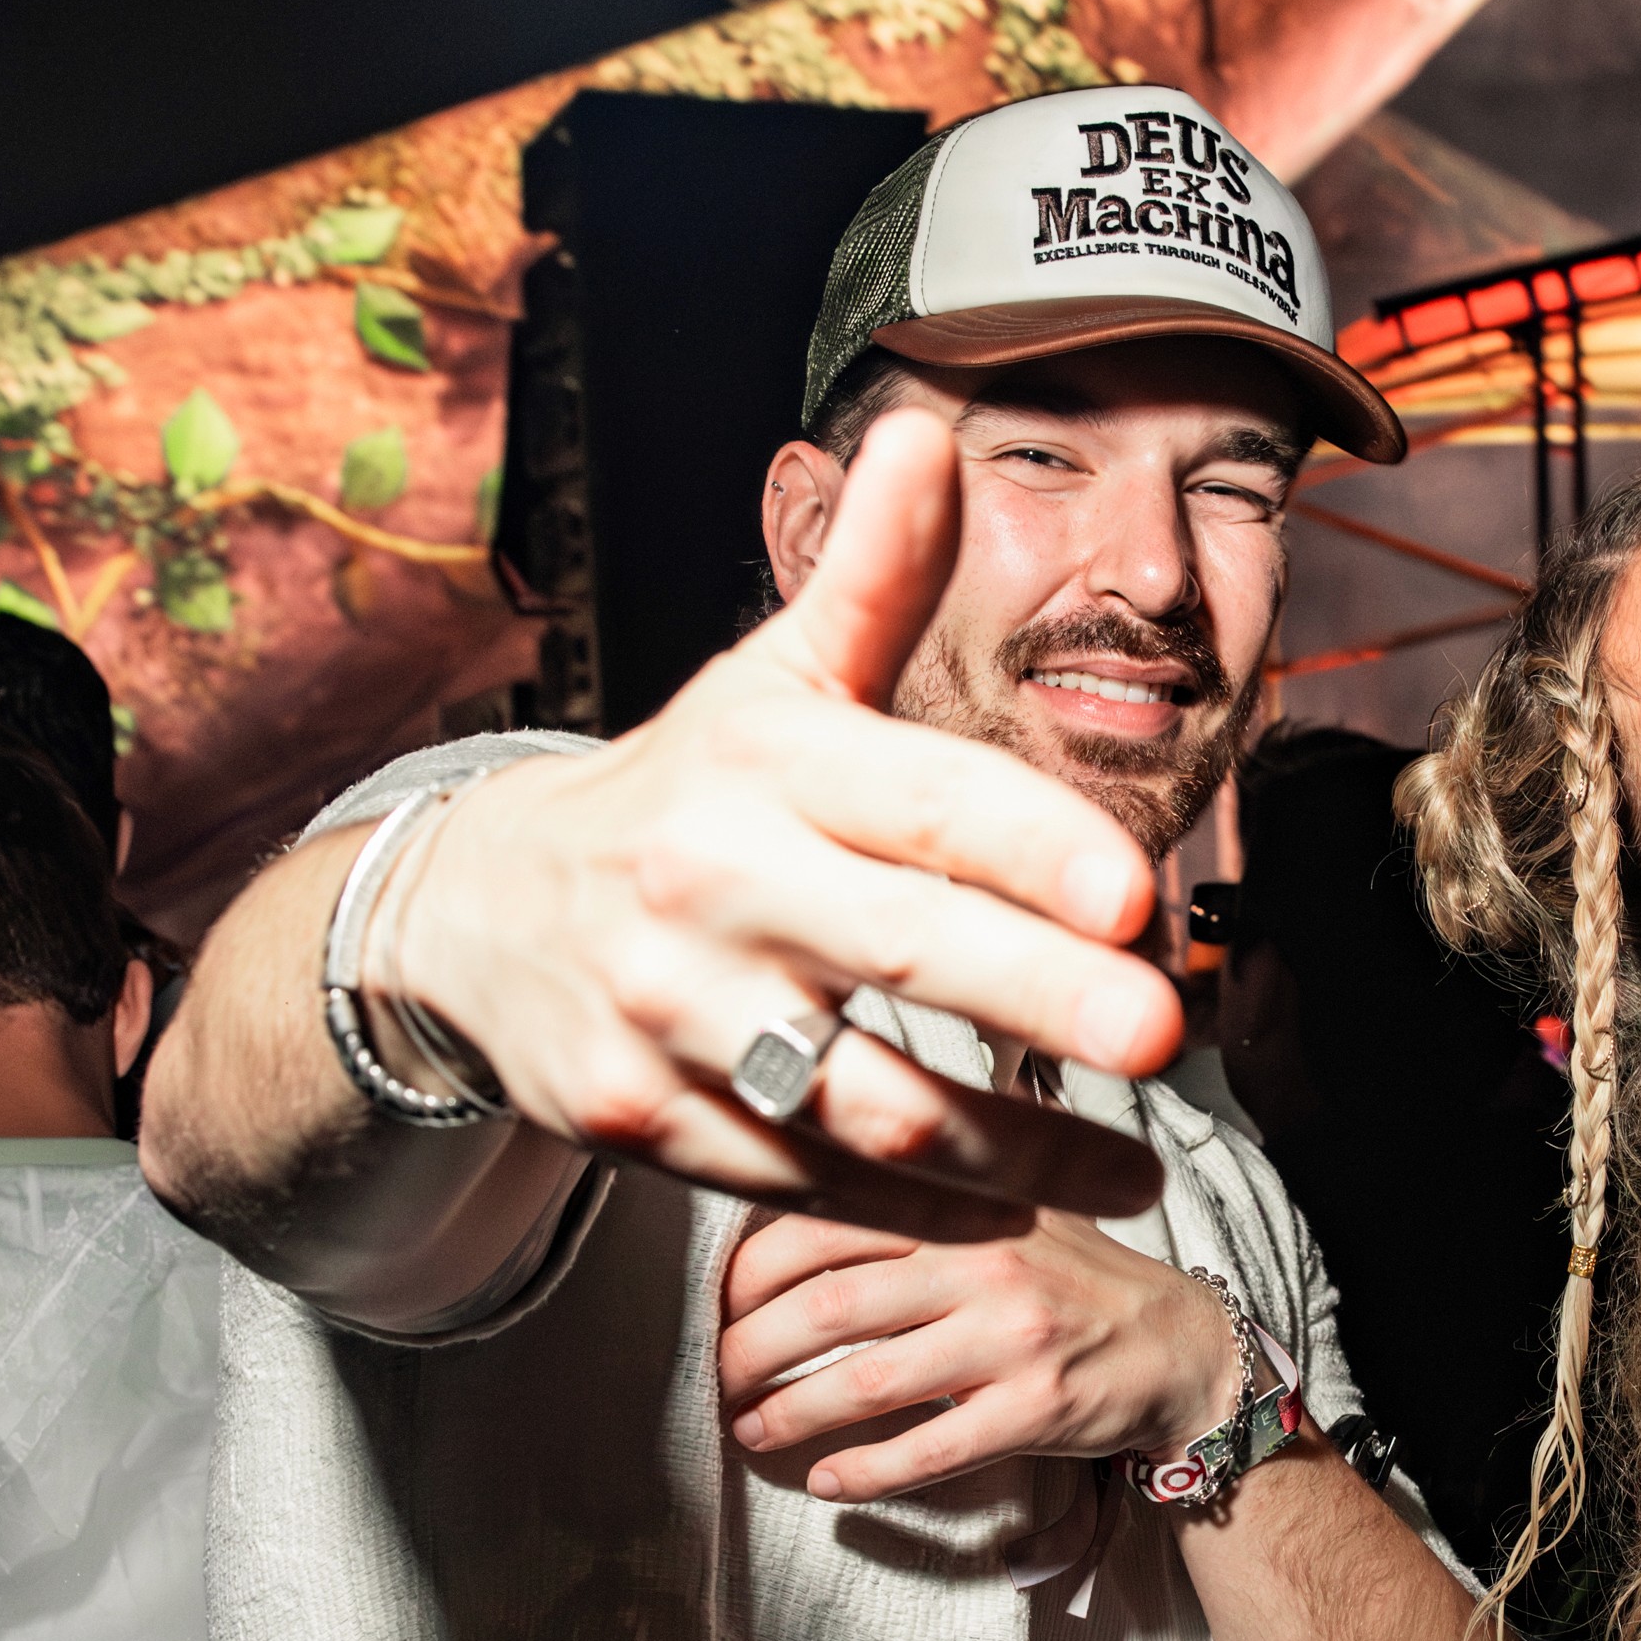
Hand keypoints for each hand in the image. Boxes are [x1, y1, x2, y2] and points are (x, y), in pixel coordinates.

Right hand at [366, 403, 1182, 1226]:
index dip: (1031, 848)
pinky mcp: (644, 1122)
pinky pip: (808, 1179)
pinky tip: (1018, 1203)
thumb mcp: (767, 679)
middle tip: (1163, 1034)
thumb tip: (929, 435)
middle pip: (899, 952)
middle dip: (1041, 998)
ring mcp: (674, 1013)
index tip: (1137, 896)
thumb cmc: (680, 794)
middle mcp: (712, 883)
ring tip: (1134, 1168)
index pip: (918, 800)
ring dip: (1013, 1145)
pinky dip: (922, 1205)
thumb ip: (870, 578)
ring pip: (862, 1100)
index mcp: (763, 763)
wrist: (476, 912)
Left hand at [716, 1201, 1242, 1501]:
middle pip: (827, 1307)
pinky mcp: (1035, 1409)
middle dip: (750, 1352)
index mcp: (962, 1202)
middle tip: (719, 1380)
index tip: (719, 1307)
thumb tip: (810, 1162)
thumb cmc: (1076, 1279)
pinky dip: (866, 1471)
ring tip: (752, 1431)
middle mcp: (982, 1260)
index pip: (823, 1223)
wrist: (1180, 1345)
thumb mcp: (1012, 1201)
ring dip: (791, 1414)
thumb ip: (928, 1184)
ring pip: (868, 1381)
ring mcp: (1010, 1338)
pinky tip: (828, 1481)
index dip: (750, 1272)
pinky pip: (930, 1448)